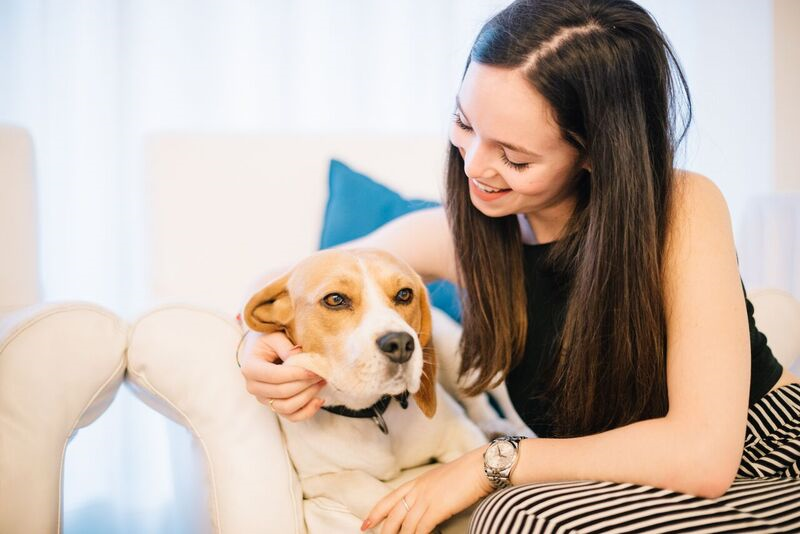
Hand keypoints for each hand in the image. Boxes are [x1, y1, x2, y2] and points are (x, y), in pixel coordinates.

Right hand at [239, 330, 325, 420]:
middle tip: (322, 374)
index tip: (314, 370)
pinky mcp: (274, 406)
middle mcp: (253, 387)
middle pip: (282, 392)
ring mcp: (263, 399)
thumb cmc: (269, 342)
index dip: (296, 374)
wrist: (263, 351)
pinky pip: (291, 416)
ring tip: (321, 383)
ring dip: (307, 397)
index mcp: (250, 368)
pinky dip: (306, 412)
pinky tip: (319, 400)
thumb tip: (298, 356)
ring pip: (286, 407)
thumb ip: (285, 346)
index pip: (275, 376)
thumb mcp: (275, 337)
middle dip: (305, 384)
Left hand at [361, 445, 493, 533]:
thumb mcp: (441, 480)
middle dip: (384, 531)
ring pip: (405, 525)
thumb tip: (428, 505)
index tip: (365, 524)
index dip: (376, 513)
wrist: (480, 466)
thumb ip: (430, 492)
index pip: (389, 499)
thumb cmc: (466, 473)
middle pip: (393, 515)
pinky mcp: (437, 508)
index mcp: (416, 482)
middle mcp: (417, 490)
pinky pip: (421, 530)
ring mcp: (426, 499)